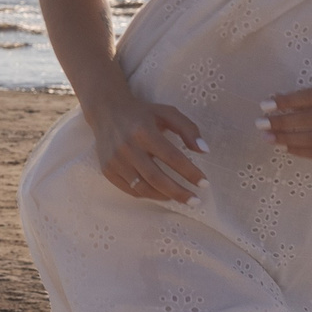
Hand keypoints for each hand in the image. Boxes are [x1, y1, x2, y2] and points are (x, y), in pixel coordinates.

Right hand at [86, 96, 207, 202]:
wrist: (106, 110)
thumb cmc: (142, 113)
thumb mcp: (167, 113)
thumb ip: (188, 129)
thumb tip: (204, 151)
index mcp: (143, 132)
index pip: (172, 157)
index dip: (190, 172)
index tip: (204, 183)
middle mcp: (127, 147)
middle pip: (156, 178)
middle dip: (178, 192)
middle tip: (195, 201)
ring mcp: (115, 160)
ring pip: (143, 187)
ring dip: (164, 196)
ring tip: (179, 198)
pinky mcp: (107, 169)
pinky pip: (130, 190)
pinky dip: (148, 195)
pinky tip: (160, 194)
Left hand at [259, 84, 311, 158]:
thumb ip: (311, 95)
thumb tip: (277, 99)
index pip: (310, 98)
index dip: (287, 101)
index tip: (265, 104)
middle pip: (310, 120)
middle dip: (282, 122)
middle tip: (260, 123)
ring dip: (287, 139)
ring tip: (268, 137)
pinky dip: (301, 151)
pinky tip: (285, 147)